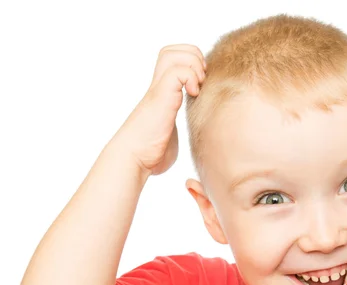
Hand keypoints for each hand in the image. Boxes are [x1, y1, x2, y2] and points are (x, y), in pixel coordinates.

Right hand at [113, 44, 205, 175]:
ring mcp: (159, 90)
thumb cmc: (150, 155)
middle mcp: (159, 87)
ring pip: (173, 53)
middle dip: (194, 58)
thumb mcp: (171, 136)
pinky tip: (193, 95)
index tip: (201, 85)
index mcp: (162, 94)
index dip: (192, 63)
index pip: (174, 58)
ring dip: (193, 65)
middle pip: (173, 50)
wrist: (132, 161)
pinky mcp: (161, 97)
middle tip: (200, 83)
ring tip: (196, 87)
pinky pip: (178, 71)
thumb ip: (179, 129)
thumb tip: (190, 139)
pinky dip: (190, 77)